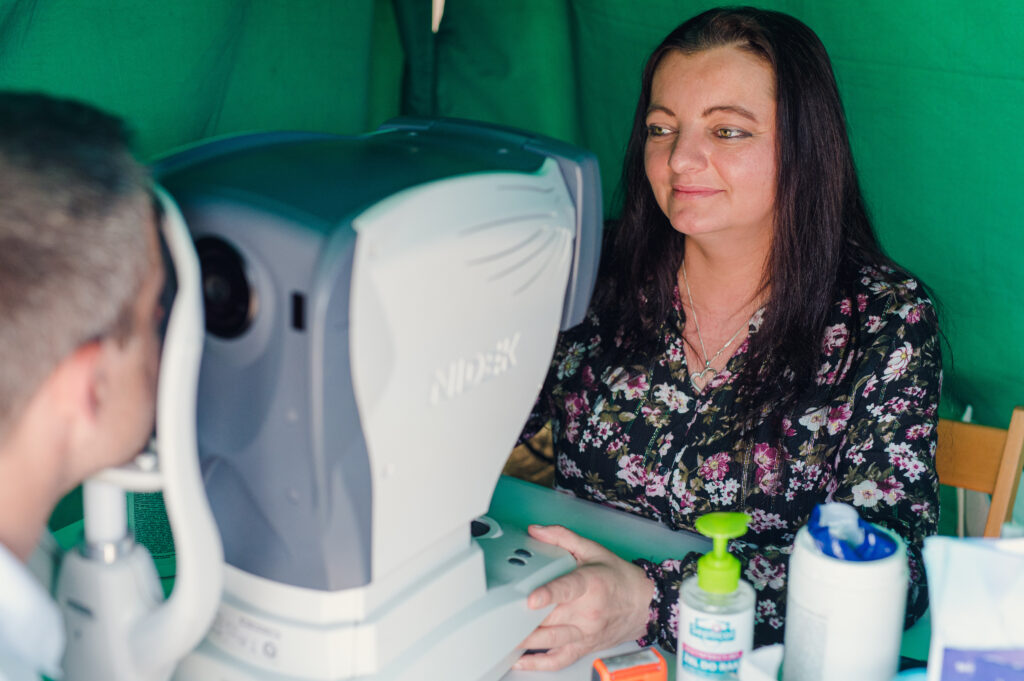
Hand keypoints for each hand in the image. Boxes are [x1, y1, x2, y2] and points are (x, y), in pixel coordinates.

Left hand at [513, 524, 654, 670]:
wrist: (644, 604)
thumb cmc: (620, 578)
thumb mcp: (594, 550)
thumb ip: (562, 538)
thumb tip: (536, 531)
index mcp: (590, 584)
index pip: (567, 589)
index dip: (548, 594)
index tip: (531, 599)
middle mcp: (588, 612)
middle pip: (551, 618)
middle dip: (524, 619)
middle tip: (499, 617)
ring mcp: (585, 633)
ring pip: (551, 642)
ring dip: (525, 642)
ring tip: (503, 638)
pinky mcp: (583, 647)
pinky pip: (559, 661)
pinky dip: (538, 664)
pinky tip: (520, 662)